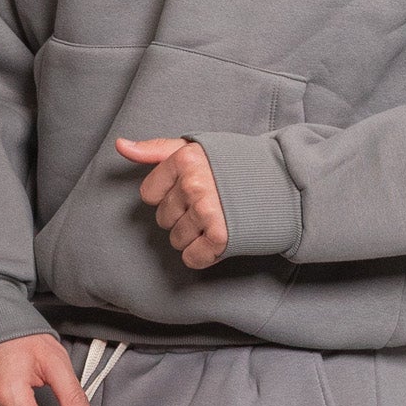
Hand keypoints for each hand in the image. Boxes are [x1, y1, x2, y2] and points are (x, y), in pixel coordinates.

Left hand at [115, 135, 228, 269]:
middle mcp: (194, 184)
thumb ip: (156, 150)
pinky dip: (202, 255)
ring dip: (192, 237)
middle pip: (163, 219)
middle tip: (209, 205)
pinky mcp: (222, 237)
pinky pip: (193, 258)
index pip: (150, 194)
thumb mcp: (196, 149)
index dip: (168, 195)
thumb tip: (120, 146)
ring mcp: (208, 211)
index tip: (190, 191)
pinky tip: (217, 240)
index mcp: (185, 160)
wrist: (284, 183)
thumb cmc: (236, 165)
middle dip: (182, 216)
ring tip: (216, 220)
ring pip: (176, 240)